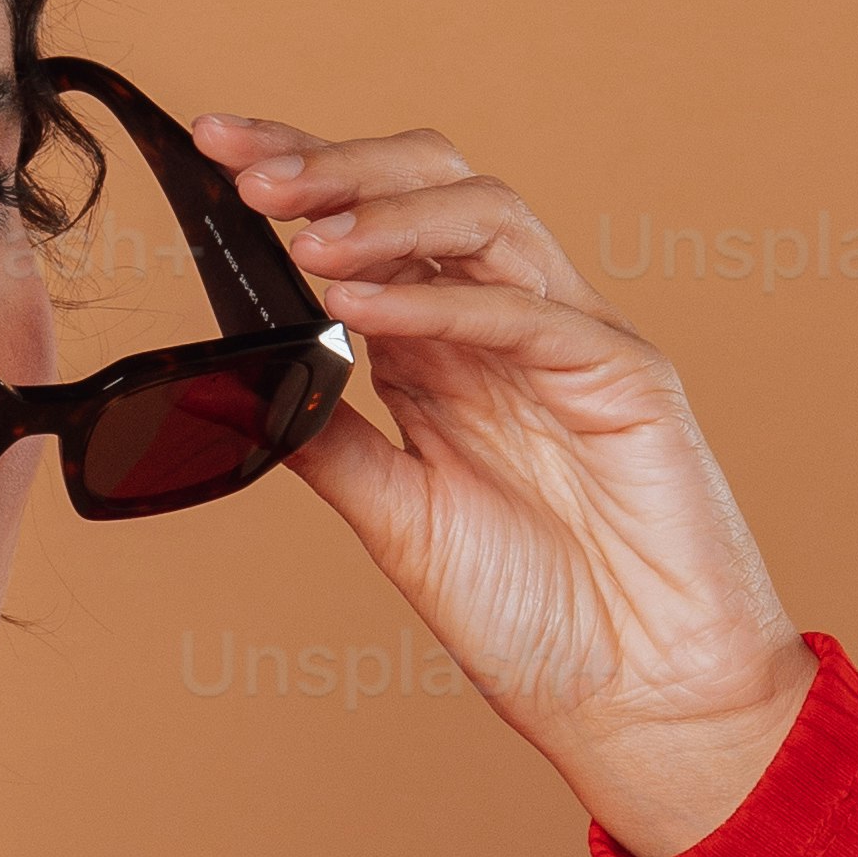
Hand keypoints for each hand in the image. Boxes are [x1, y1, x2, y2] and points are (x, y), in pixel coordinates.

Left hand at [196, 110, 816, 856]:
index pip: (375, 232)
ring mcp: (574, 344)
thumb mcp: (398, 522)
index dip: (303, 179)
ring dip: (382, 211)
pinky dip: (438, 298)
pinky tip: (355, 302)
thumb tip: (242, 379)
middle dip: (335, 166)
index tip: (218, 152)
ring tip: (297, 228)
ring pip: (485, 218)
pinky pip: (527, 311)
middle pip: (434, 190)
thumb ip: (333, 441)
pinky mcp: (627, 381)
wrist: (639, 705)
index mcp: (452, 356)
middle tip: (246, 171)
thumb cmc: (538, 623)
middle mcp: (511, 330)